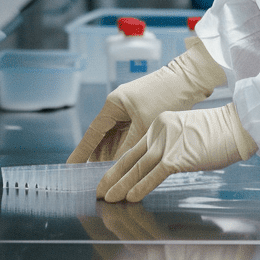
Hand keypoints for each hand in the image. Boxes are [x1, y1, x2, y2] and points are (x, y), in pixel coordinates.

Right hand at [67, 39, 227, 162]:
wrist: (189, 79)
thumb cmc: (167, 96)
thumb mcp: (146, 125)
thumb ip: (129, 147)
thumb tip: (117, 167)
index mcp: (114, 104)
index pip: (92, 133)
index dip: (81, 152)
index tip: (70, 167)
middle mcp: (118, 106)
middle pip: (102, 137)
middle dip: (95, 158)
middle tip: (87, 180)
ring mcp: (130, 110)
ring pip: (115, 138)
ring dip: (111, 155)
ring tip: (104, 177)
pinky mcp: (142, 113)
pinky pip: (127, 136)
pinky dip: (124, 149)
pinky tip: (123, 164)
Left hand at [96, 103, 257, 202]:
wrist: (237, 126)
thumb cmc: (219, 134)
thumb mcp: (188, 135)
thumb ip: (172, 148)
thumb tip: (163, 167)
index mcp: (161, 124)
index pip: (135, 148)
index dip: (120, 166)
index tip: (110, 178)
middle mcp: (160, 131)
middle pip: (130, 158)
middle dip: (112, 176)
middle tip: (98, 190)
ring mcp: (167, 143)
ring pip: (137, 168)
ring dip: (120, 185)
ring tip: (107, 198)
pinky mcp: (177, 156)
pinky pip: (153, 175)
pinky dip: (140, 187)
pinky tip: (130, 197)